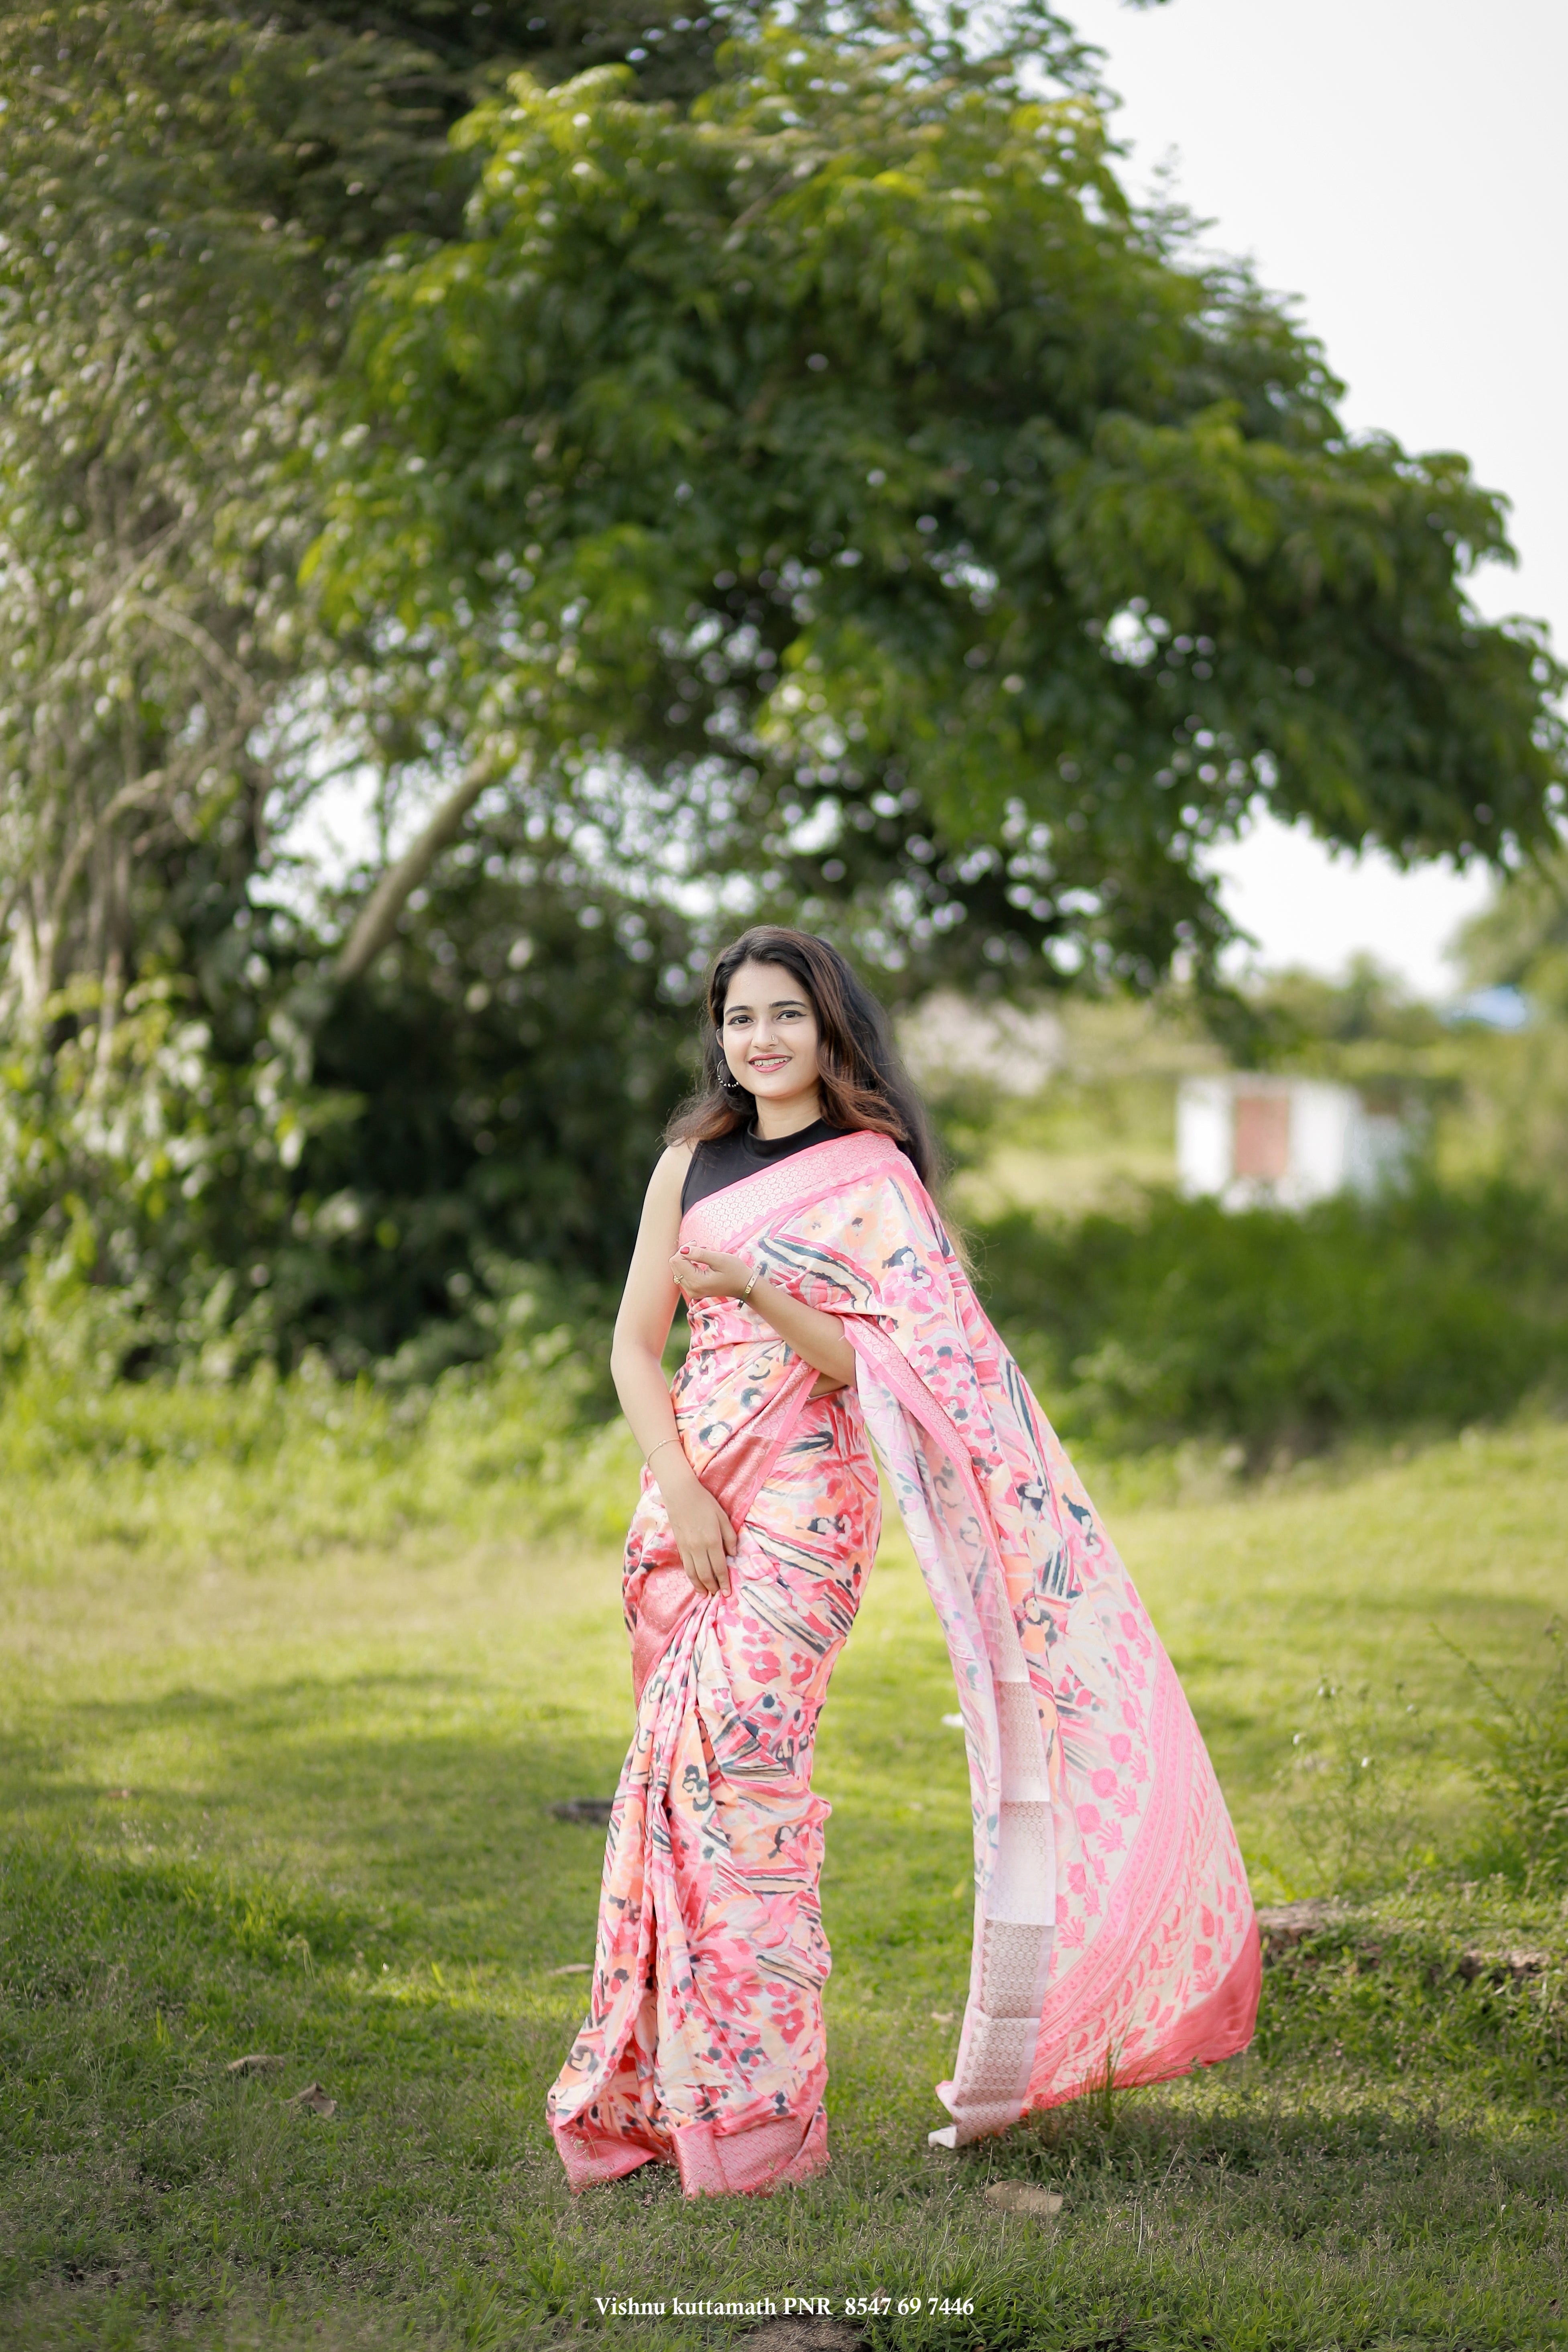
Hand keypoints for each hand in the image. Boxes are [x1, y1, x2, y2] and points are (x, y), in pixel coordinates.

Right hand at [657, 1460, 738, 1595]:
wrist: (680, 1494)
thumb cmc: (705, 1503)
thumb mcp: (723, 1517)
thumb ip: (730, 1537)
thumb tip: (733, 1554)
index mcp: (712, 1541)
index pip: (720, 1567)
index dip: (724, 1582)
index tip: (727, 1592)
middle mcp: (698, 1548)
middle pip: (706, 1574)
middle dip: (712, 1587)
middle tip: (718, 1595)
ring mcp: (687, 1548)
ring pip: (693, 1573)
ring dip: (700, 1586)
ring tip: (705, 1594)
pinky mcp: (679, 1546)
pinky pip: (686, 1566)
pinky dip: (691, 1576)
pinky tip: (695, 1580)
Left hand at [669, 1247, 755, 1300]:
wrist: (744, 1286)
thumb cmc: (735, 1271)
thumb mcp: (719, 1259)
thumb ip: (699, 1254)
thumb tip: (682, 1249)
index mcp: (696, 1282)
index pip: (677, 1261)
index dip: (685, 1248)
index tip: (698, 1244)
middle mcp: (691, 1289)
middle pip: (675, 1265)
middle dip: (684, 1253)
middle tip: (700, 1247)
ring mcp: (691, 1291)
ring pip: (677, 1269)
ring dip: (686, 1259)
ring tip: (701, 1255)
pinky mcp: (693, 1290)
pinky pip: (682, 1275)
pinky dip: (688, 1266)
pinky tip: (699, 1263)